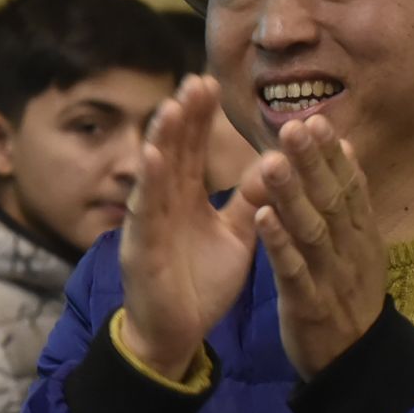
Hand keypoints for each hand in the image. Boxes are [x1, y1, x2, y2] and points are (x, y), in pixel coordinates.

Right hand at [119, 75, 261, 376]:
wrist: (177, 332)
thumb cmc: (201, 284)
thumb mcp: (237, 237)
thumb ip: (249, 202)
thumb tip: (272, 166)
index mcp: (187, 200)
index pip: (193, 150)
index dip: (200, 118)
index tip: (210, 83)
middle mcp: (165, 204)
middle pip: (174, 151)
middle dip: (183, 117)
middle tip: (195, 79)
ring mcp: (149, 222)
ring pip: (155, 173)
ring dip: (162, 139)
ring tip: (172, 106)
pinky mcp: (141, 246)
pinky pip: (144, 210)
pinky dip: (148, 182)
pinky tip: (151, 156)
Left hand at [249, 115, 386, 377]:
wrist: (351, 361)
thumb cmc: (345, 294)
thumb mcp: (353, 247)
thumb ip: (347, 202)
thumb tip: (347, 150)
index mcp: (359, 235)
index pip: (348, 186)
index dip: (332, 154)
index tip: (315, 119)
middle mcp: (350, 250)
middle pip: (332, 200)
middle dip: (313, 163)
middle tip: (293, 127)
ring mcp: (331, 276)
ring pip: (312, 229)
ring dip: (292, 195)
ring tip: (270, 162)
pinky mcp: (310, 304)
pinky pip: (293, 269)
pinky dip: (279, 242)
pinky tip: (261, 216)